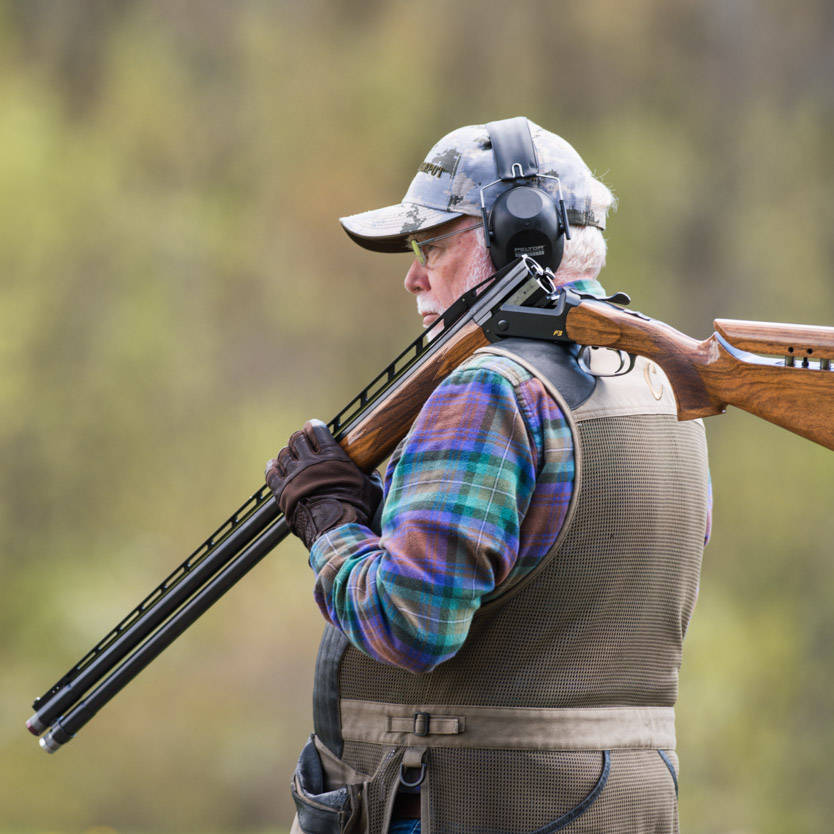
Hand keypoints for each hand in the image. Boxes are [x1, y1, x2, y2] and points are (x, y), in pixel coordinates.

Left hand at [265, 419, 382, 548]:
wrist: (336, 532)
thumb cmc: (357, 510)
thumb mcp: (370, 488)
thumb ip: (368, 475)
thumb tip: (372, 471)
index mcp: (332, 457)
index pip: (317, 431)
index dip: (313, 427)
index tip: (313, 427)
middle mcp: (310, 463)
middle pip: (297, 440)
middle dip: (300, 439)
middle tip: (303, 443)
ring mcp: (294, 477)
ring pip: (283, 454)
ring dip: (288, 453)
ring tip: (292, 457)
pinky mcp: (282, 492)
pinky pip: (272, 473)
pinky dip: (273, 467)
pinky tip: (276, 466)